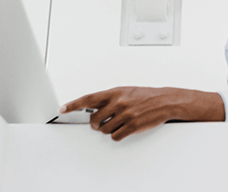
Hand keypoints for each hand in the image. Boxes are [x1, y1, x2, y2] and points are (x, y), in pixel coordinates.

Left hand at [59, 86, 176, 140]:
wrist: (164, 100)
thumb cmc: (145, 95)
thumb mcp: (126, 91)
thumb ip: (110, 98)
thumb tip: (95, 107)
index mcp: (115, 92)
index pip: (88, 98)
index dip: (73, 104)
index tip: (63, 108)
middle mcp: (118, 103)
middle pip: (94, 120)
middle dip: (96, 124)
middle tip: (101, 122)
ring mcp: (125, 115)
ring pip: (104, 130)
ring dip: (109, 129)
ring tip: (120, 122)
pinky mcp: (132, 126)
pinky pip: (115, 136)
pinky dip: (118, 134)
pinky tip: (125, 128)